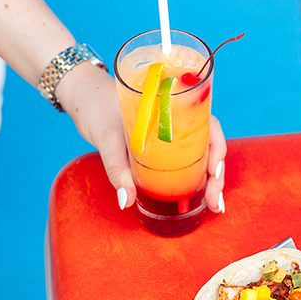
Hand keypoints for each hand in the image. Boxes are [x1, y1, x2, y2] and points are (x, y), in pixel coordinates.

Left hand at [59, 66, 226, 214]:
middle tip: (214, 202)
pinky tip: (196, 194)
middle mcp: (178, 117)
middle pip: (209, 144)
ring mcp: (170, 131)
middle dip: (216, 174)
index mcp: (174, 104)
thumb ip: (117, 170)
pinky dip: (192, 176)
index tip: (213, 174)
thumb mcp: (107, 139)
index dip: (217, 150)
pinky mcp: (159, 143)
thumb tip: (127, 202)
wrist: (83, 97)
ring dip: (208, 178)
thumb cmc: (96, 106)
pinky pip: (183, 158)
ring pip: (199, 153)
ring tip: (212, 203)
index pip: (208, 125)